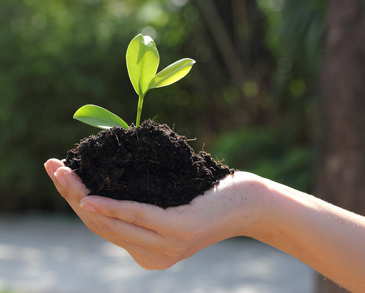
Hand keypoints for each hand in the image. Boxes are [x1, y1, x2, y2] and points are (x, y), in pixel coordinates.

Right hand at [44, 159, 262, 269]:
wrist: (253, 204)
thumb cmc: (212, 195)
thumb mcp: (172, 203)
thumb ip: (145, 205)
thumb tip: (112, 179)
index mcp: (147, 251)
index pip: (103, 228)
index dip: (76, 203)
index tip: (60, 176)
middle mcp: (152, 256)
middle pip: (101, 225)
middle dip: (71, 196)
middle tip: (52, 168)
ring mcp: (165, 247)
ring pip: (113, 223)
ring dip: (82, 196)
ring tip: (63, 174)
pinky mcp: (179, 232)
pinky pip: (138, 217)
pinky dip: (112, 207)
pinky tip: (90, 197)